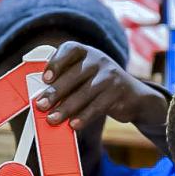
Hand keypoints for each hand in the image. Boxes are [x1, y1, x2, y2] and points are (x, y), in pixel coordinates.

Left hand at [35, 42, 166, 132]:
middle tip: (41, 105)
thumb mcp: (84, 76)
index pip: (69, 50)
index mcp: (85, 52)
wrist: (133, 96)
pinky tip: (73, 125)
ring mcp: (110, 75)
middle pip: (74, 75)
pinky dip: (84, 117)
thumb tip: (41, 98)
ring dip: (66, 108)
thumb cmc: (98, 86)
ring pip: (85, 93)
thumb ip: (65, 82)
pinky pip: (98, 106)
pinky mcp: (118, 92)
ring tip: (52, 119)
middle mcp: (98, 59)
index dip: (56, 63)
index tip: (45, 78)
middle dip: (56, 92)